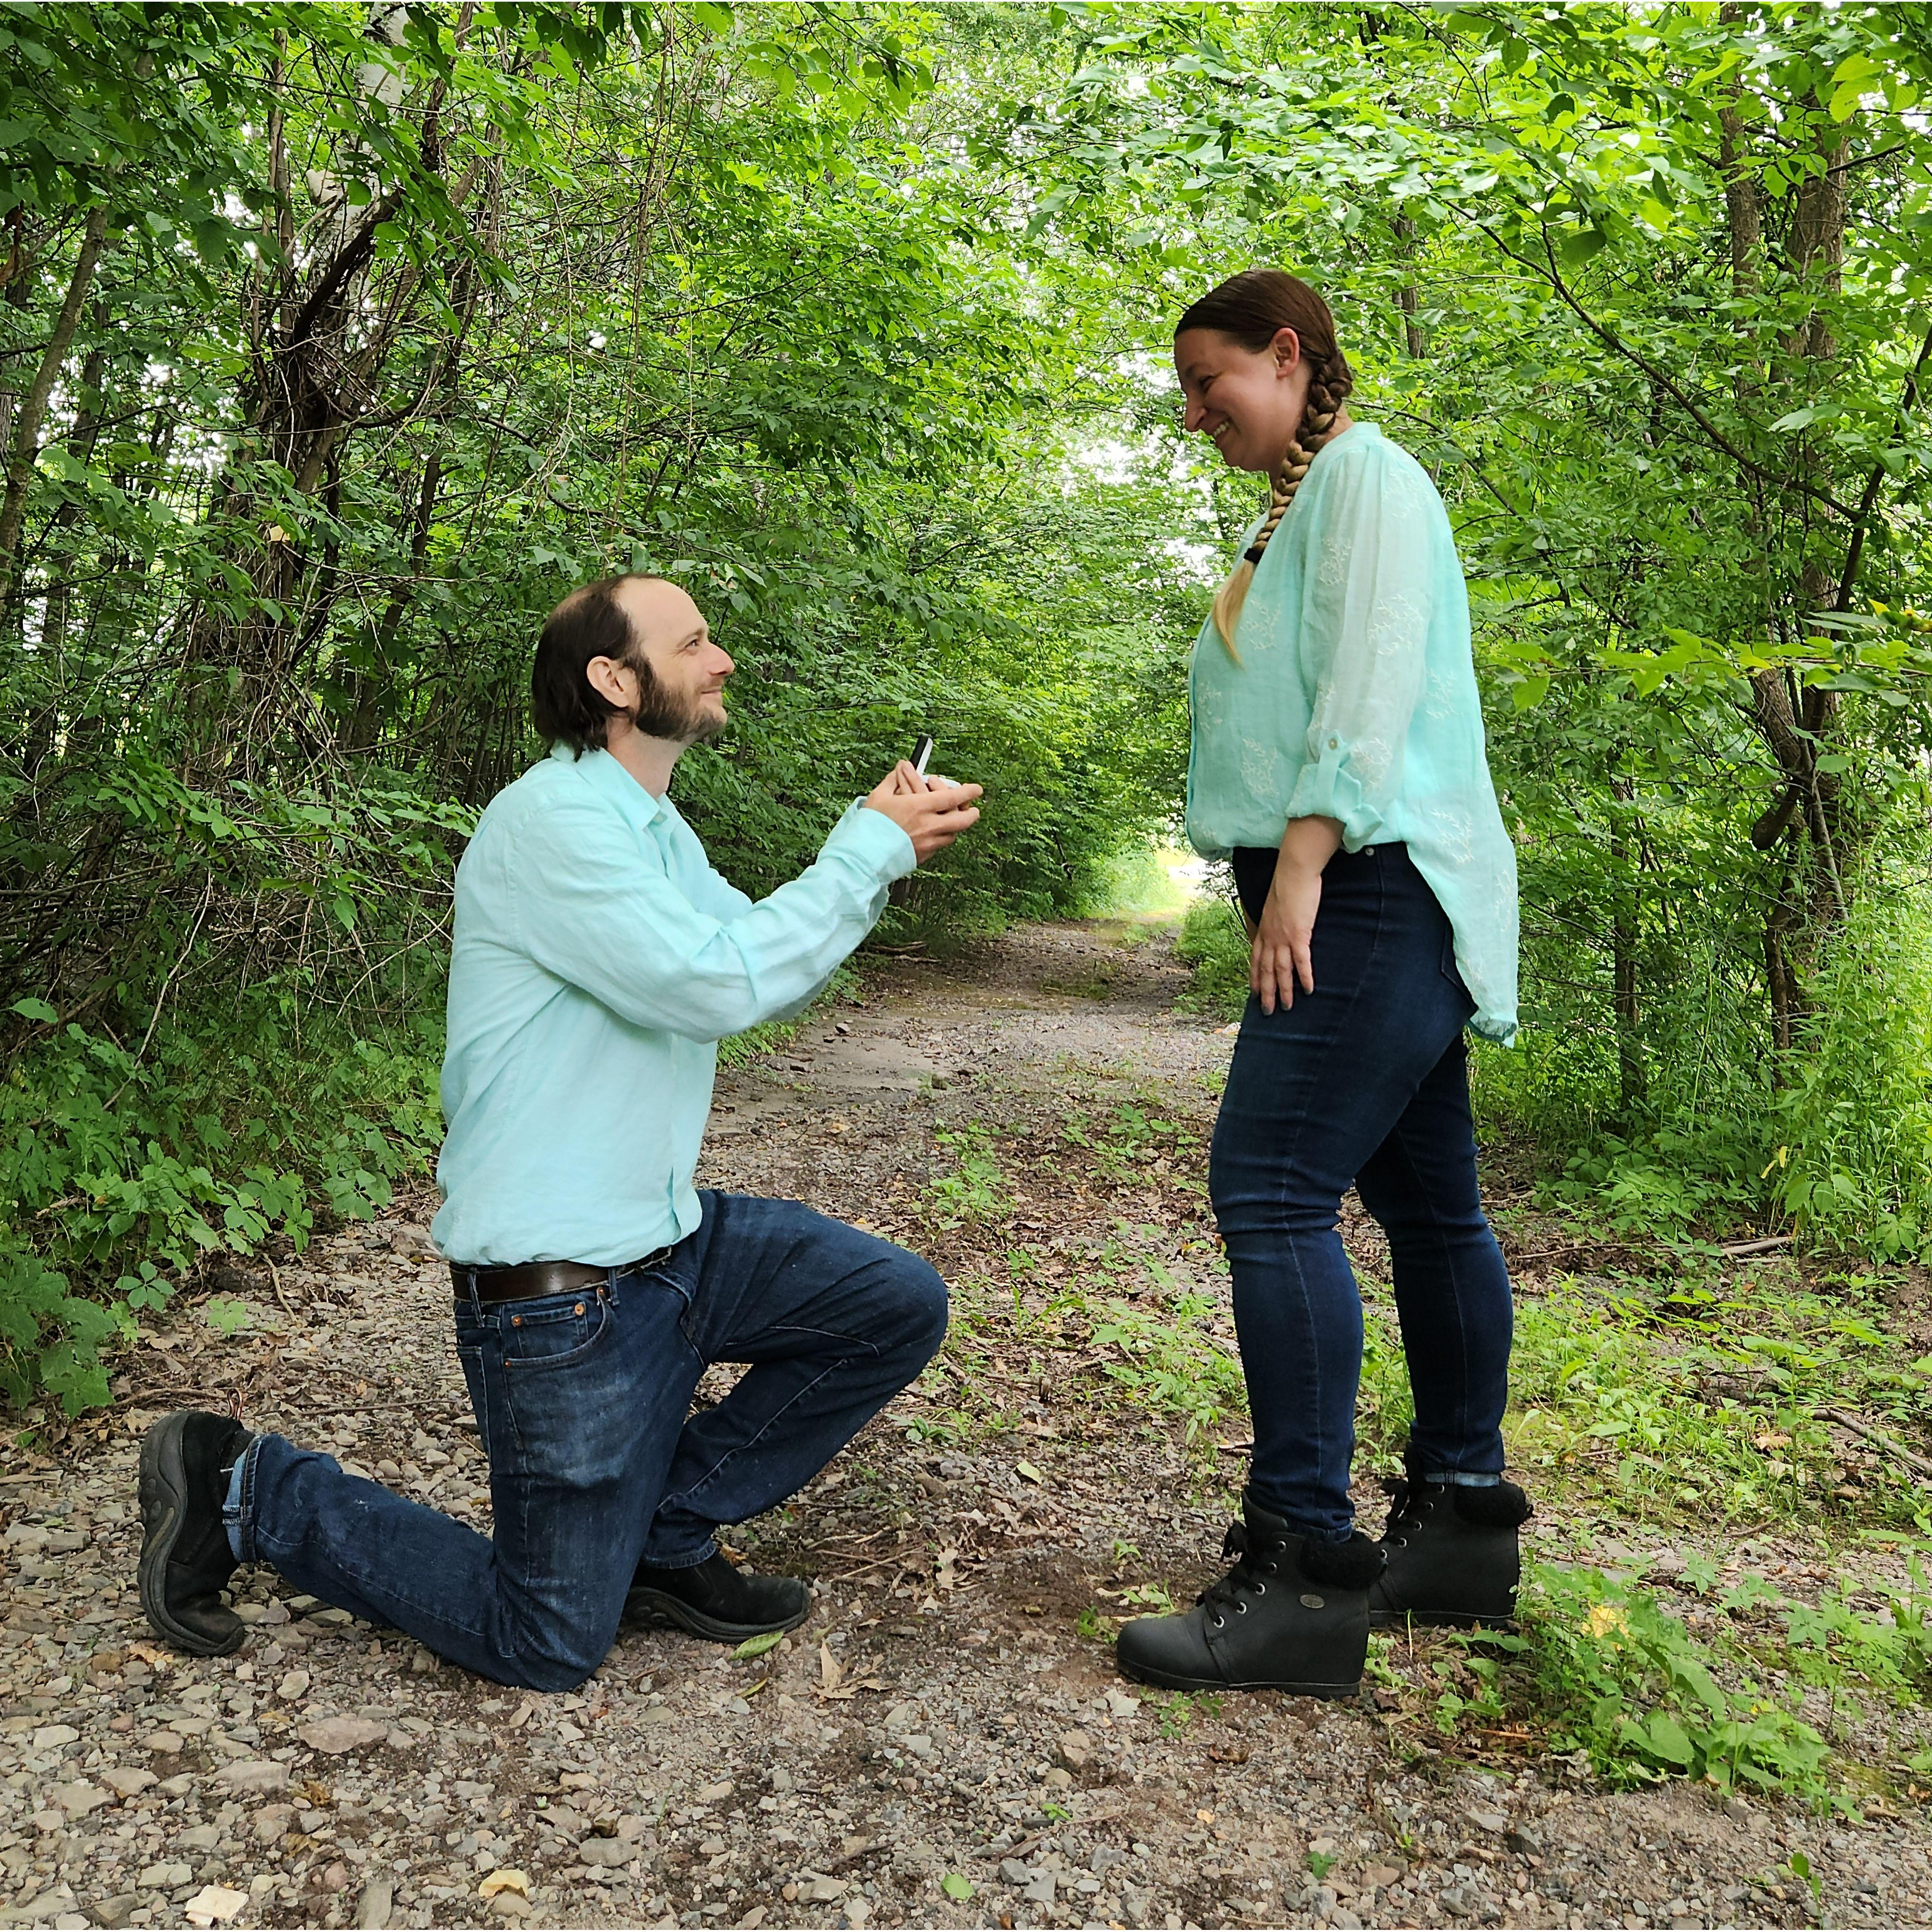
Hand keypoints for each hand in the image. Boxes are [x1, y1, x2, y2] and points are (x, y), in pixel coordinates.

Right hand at [863, 762, 982, 863]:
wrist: (863, 855)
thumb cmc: (870, 825)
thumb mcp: (879, 796)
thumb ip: (894, 780)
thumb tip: (901, 768)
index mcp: (920, 807)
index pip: (953, 797)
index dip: (968, 792)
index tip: (976, 789)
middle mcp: (929, 825)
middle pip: (963, 820)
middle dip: (972, 813)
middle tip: (973, 809)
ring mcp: (928, 843)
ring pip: (953, 834)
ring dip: (954, 826)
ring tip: (949, 819)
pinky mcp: (923, 856)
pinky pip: (939, 845)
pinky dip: (940, 837)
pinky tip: (932, 832)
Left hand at [1252, 861, 1319, 1013]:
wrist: (1293, 872)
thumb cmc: (1286, 886)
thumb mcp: (1274, 905)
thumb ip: (1274, 919)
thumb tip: (1278, 926)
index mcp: (1263, 930)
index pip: (1256, 960)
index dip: (1254, 978)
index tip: (1254, 993)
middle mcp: (1270, 937)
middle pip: (1266, 971)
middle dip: (1266, 993)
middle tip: (1267, 1011)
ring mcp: (1283, 937)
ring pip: (1281, 970)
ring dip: (1284, 990)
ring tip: (1286, 1007)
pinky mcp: (1299, 934)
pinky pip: (1301, 961)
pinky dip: (1304, 977)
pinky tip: (1309, 990)